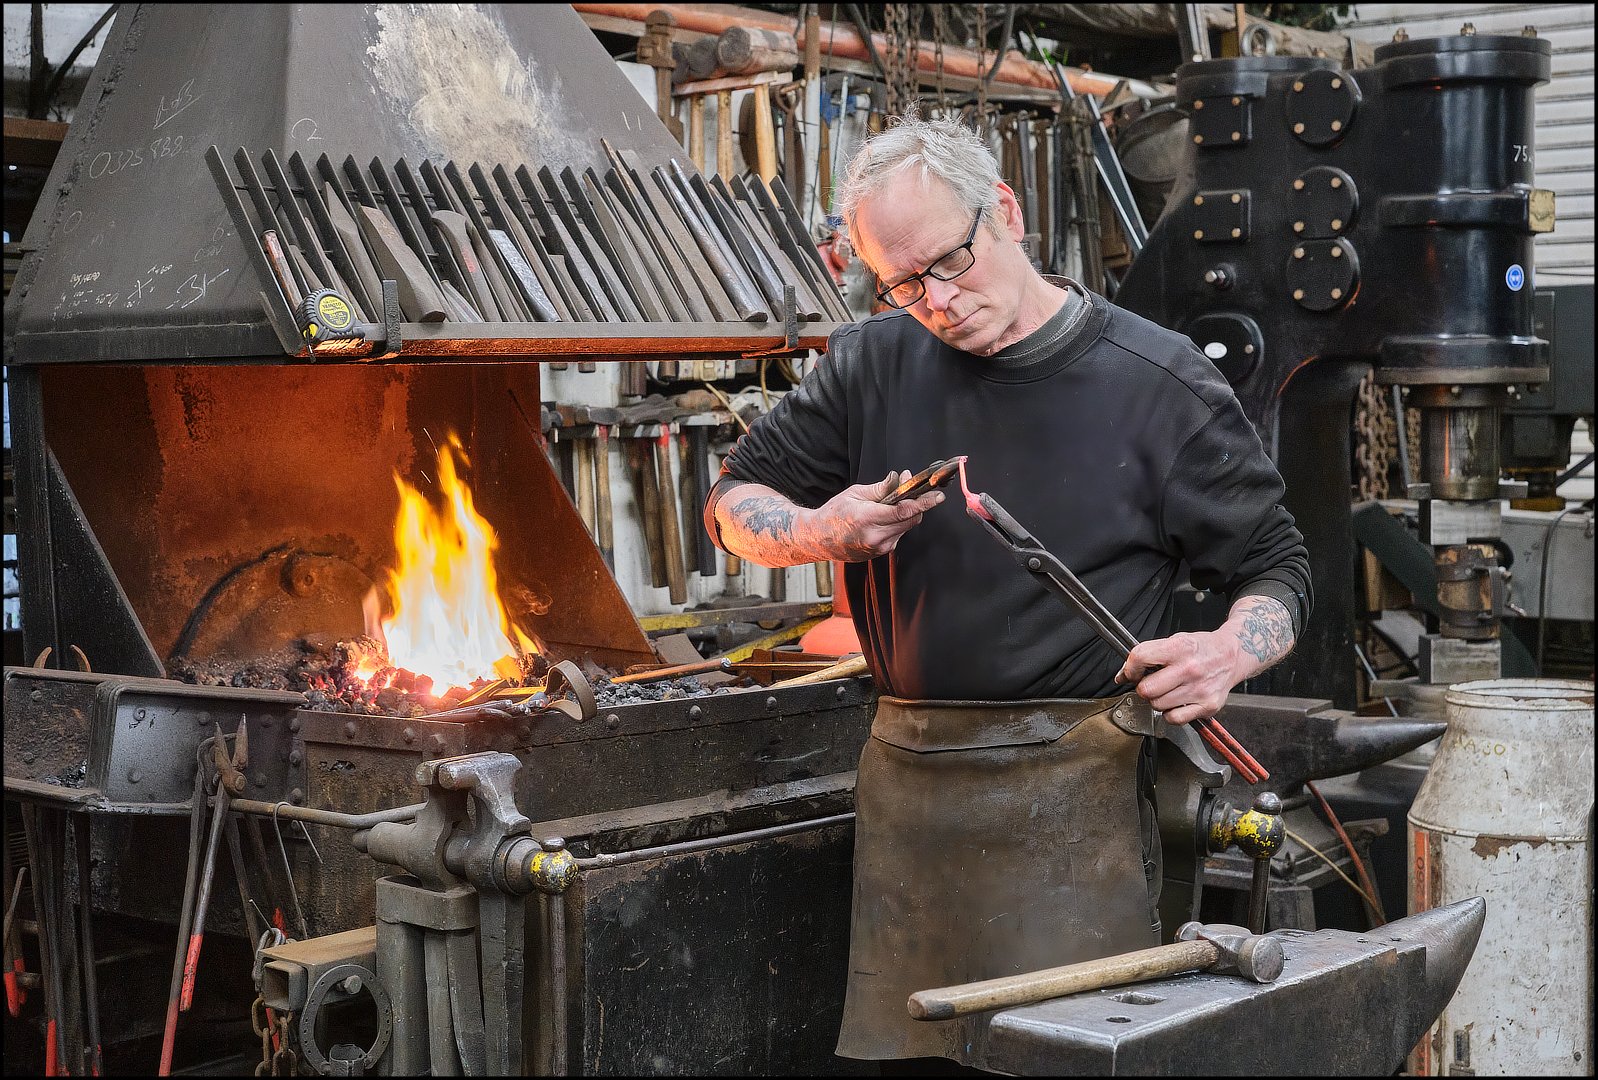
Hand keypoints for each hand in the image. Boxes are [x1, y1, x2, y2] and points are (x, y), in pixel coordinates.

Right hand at [808, 471, 944, 561]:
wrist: (818, 539)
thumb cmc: (833, 514)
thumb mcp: (855, 494)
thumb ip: (881, 489)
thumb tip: (899, 479)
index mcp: (867, 519)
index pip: (903, 511)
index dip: (923, 503)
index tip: (937, 497)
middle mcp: (876, 536)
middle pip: (910, 519)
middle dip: (916, 503)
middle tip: (911, 487)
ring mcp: (880, 547)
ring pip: (906, 526)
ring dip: (907, 513)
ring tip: (894, 501)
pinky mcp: (881, 552)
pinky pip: (898, 534)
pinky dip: (898, 523)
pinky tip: (886, 516)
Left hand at [1114, 629, 1243, 726]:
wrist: (1232, 655)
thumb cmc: (1201, 649)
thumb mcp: (1174, 641)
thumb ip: (1148, 655)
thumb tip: (1122, 675)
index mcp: (1180, 648)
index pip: (1140, 658)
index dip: (1131, 668)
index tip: (1133, 672)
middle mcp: (1190, 669)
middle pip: (1147, 689)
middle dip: (1143, 687)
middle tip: (1151, 683)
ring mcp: (1200, 689)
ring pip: (1158, 705)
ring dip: (1157, 700)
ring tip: (1168, 690)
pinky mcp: (1208, 706)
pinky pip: (1174, 719)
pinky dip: (1170, 714)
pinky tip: (1176, 702)